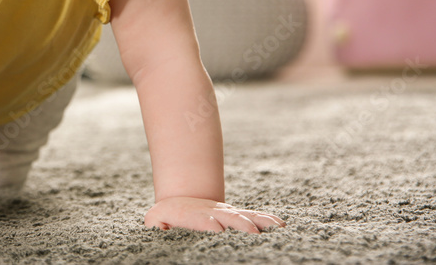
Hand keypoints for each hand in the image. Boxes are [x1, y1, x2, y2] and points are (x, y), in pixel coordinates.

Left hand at [145, 197, 284, 233]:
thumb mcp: (156, 221)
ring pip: (243, 216)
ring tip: (272, 229)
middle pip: (226, 217)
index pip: (200, 219)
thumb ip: (158, 224)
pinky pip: (253, 217)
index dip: (208, 223)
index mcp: (189, 215)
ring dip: (257, 222)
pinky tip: (279, 225)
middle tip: (251, 233)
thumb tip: (159, 225)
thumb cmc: (164, 220)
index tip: (216, 228)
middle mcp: (211, 212)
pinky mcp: (235, 216)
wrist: (178, 203)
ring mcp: (224, 213)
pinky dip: (266, 220)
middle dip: (238, 224)